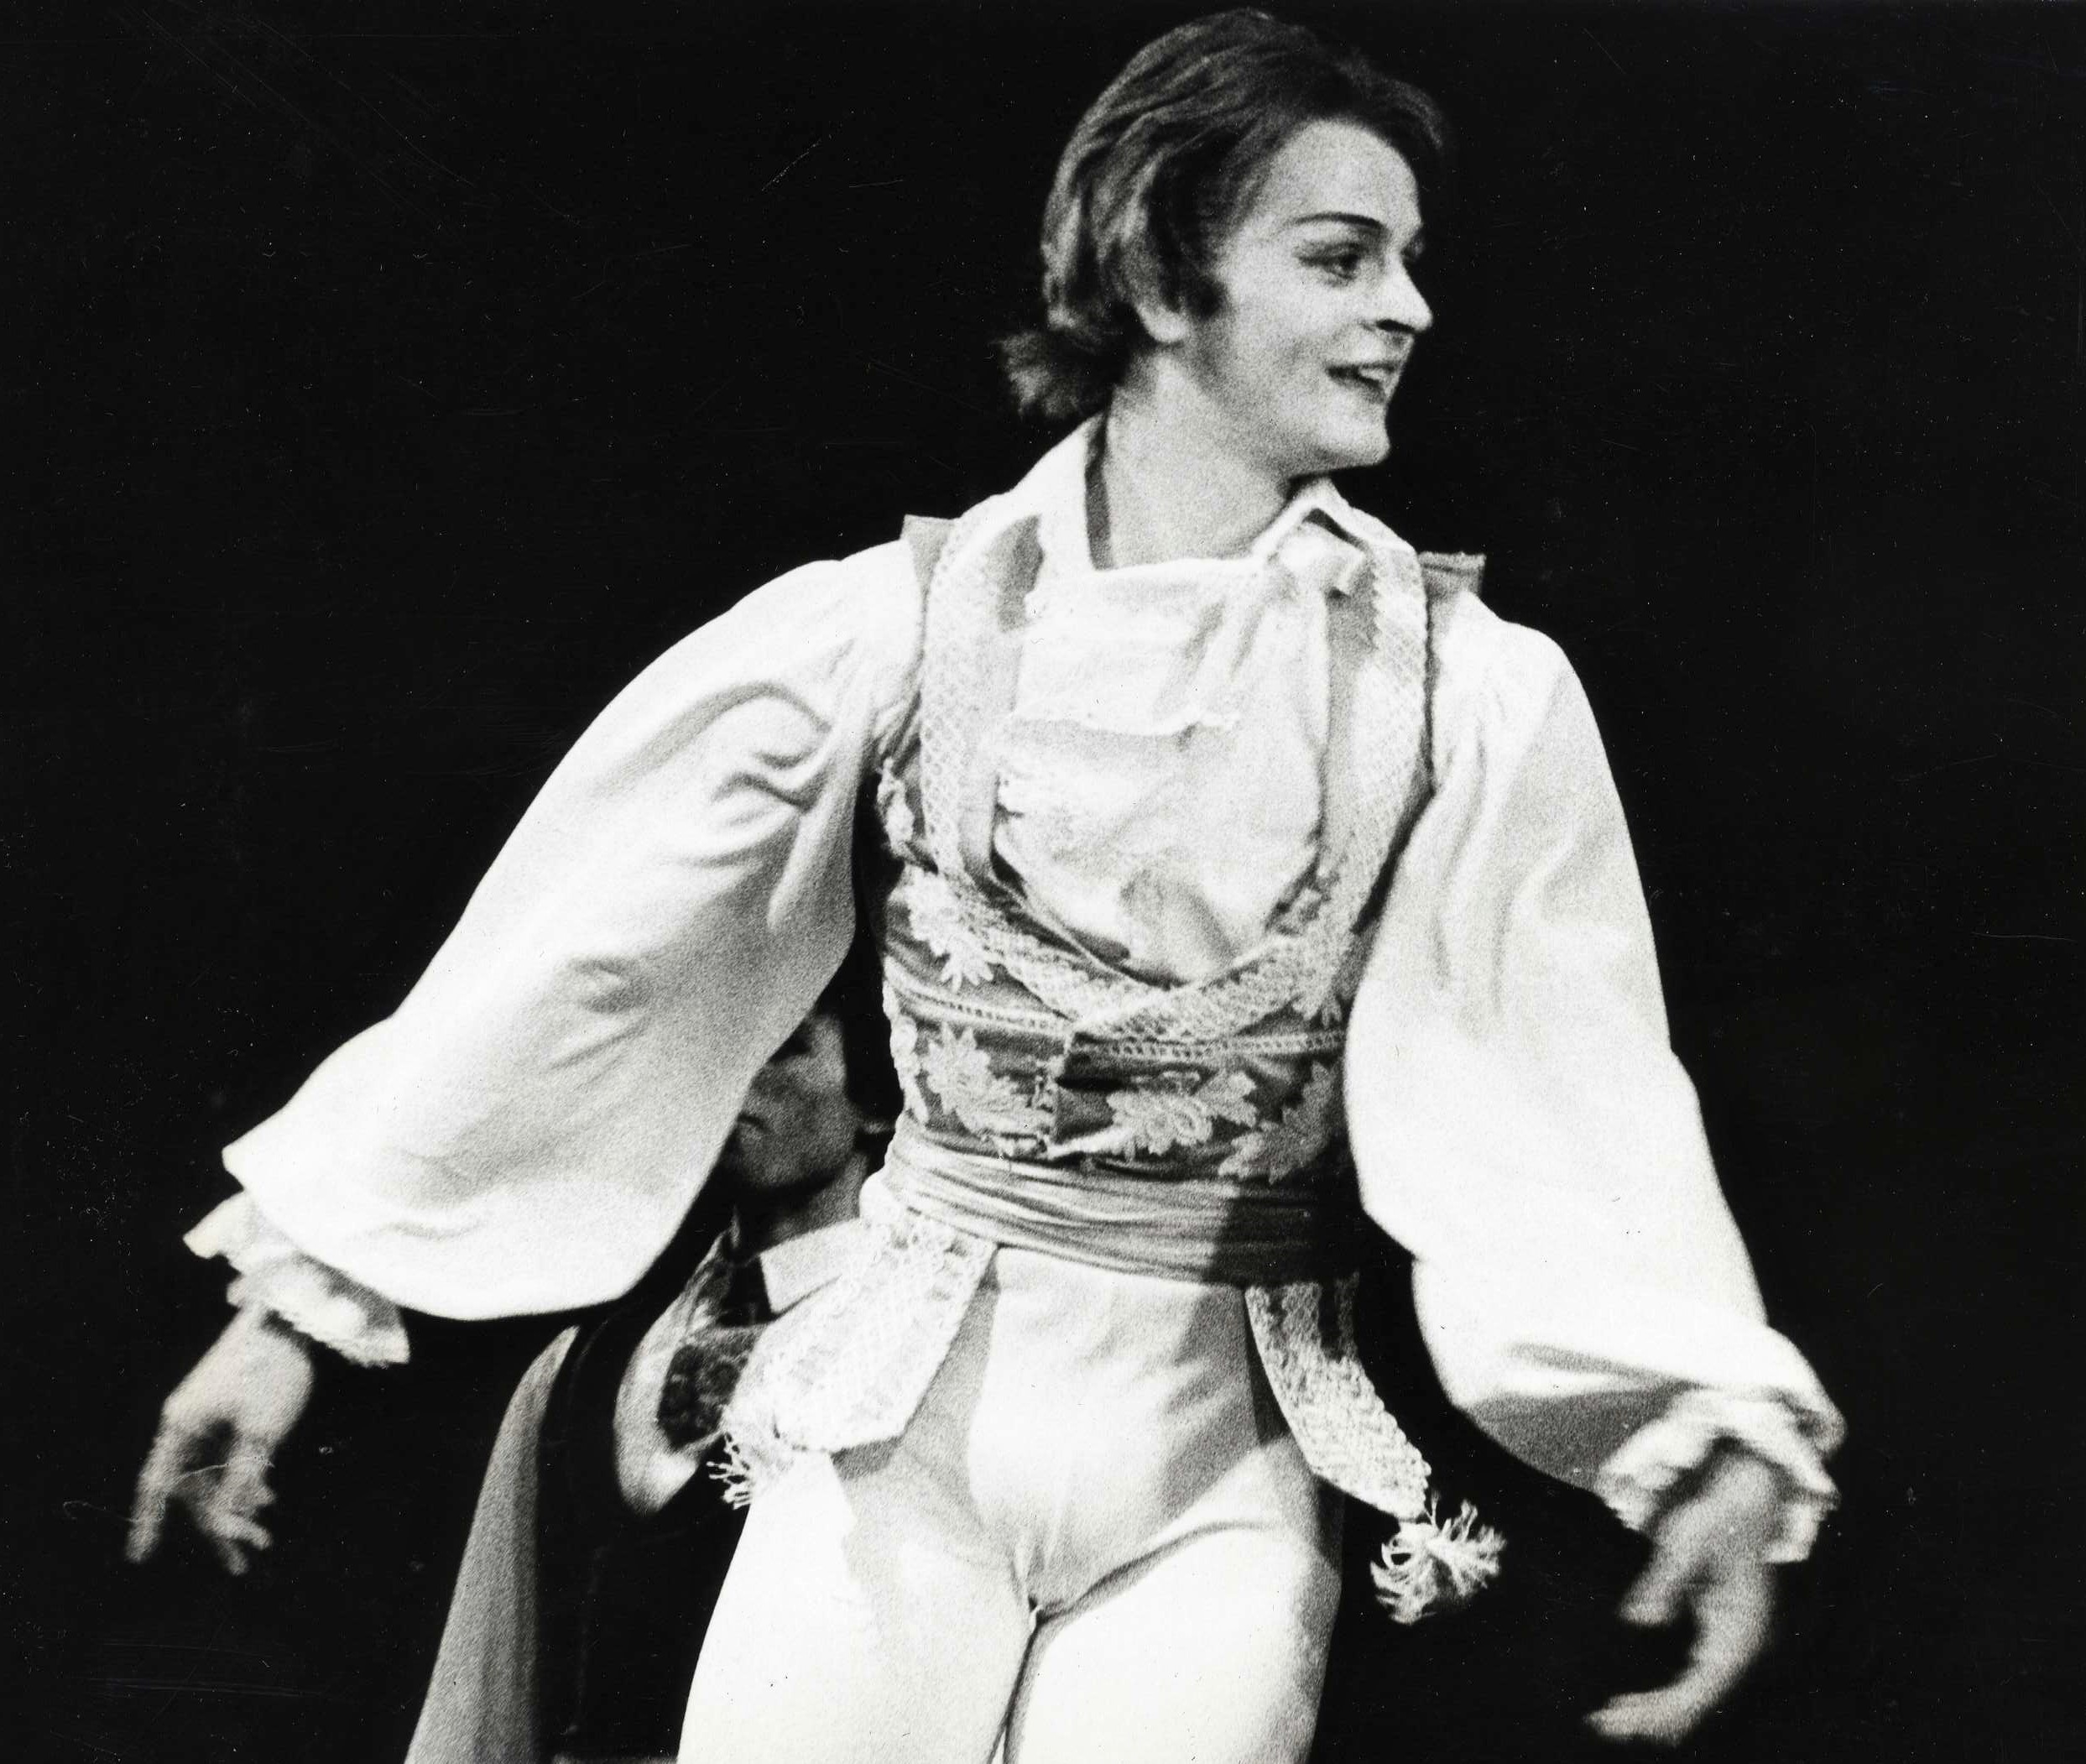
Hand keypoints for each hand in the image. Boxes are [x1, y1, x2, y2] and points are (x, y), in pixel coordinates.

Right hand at [127, 1306, 314, 1574]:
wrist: (293, 1316)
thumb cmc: (273, 1371)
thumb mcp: (261, 1434)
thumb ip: (240, 1481)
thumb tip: (225, 1523)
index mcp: (181, 1425)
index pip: (156, 1484)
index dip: (148, 1521)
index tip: (141, 1558)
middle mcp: (187, 1421)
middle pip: (192, 1485)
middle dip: (217, 1523)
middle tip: (243, 1559)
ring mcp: (209, 1414)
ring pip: (215, 1472)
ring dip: (236, 1503)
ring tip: (263, 1537)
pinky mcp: (230, 1408)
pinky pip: (229, 1454)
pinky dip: (245, 1477)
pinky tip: (267, 1497)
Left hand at [1588, 1449, 1784, 1745]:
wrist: (1743, 1498)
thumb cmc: (1715, 1517)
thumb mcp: (1685, 1540)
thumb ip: (1663, 1581)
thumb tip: (1639, 1619)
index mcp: (1741, 1631)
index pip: (1702, 1688)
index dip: (1664, 1708)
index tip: (1623, 1717)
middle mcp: (1741, 1647)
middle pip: (1698, 1702)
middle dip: (1653, 1717)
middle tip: (1601, 1723)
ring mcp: (1731, 1645)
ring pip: (1696, 1697)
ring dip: (1657, 1711)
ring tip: (1609, 1720)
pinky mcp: (1719, 1638)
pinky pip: (1693, 1681)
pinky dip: (1665, 1695)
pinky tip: (1634, 1704)